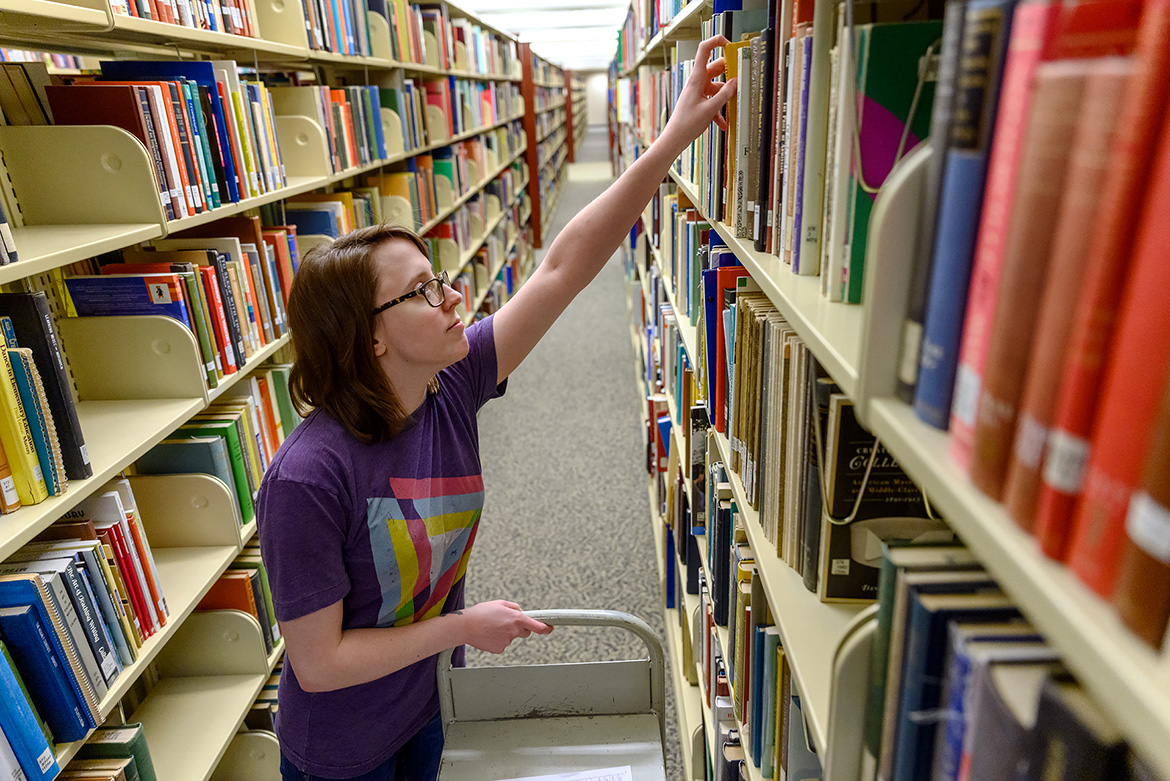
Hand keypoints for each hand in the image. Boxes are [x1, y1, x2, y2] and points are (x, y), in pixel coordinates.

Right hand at [455, 600, 552, 653]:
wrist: (465, 626)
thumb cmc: (481, 613)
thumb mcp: (500, 603)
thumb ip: (514, 607)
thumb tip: (520, 612)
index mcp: (516, 619)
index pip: (537, 626)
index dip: (546, 628)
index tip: (550, 628)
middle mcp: (514, 631)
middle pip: (525, 632)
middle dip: (521, 628)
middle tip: (507, 623)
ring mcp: (507, 642)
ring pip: (512, 637)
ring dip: (506, 633)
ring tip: (492, 626)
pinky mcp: (499, 649)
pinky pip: (503, 644)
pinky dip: (498, 639)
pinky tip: (489, 634)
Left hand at [660, 35, 737, 149]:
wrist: (675, 138)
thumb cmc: (687, 124)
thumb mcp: (710, 109)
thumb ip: (724, 94)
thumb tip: (735, 82)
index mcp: (697, 78)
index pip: (705, 49)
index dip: (717, 41)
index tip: (730, 44)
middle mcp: (697, 82)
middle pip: (715, 68)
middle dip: (729, 72)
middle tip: (740, 77)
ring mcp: (698, 92)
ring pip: (716, 86)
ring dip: (725, 95)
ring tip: (735, 104)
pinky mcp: (699, 101)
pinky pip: (712, 100)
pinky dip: (719, 110)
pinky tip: (724, 123)